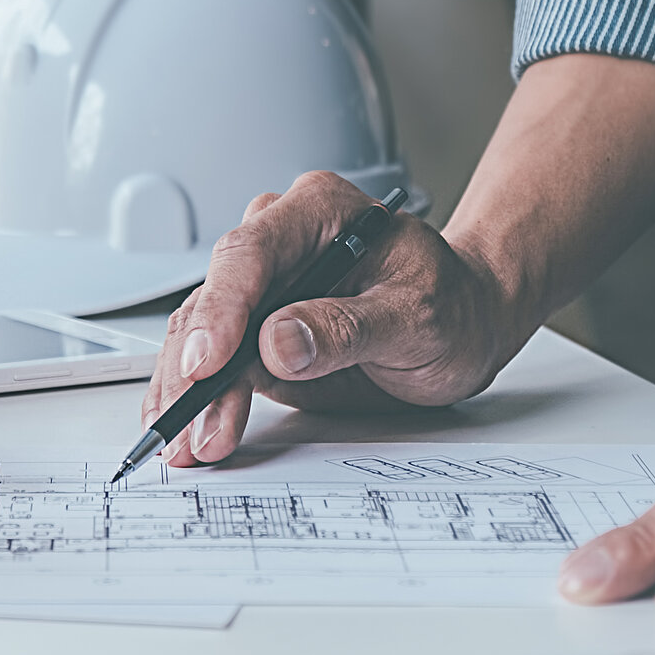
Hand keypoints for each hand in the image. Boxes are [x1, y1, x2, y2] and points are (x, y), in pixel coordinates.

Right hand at [140, 171, 529, 466]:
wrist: (464, 326)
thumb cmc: (451, 308)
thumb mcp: (419, 317)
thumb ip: (348, 327)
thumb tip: (277, 342)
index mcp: (319, 212)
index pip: (250, 252)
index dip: (221, 308)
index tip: (208, 363)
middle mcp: (279, 244)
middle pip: (214, 297)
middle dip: (196, 368)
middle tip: (196, 424)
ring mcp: (261, 289)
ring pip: (201, 333)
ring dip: (190, 391)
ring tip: (193, 443)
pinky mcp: (252, 332)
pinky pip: (211, 361)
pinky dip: (199, 398)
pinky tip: (191, 429)